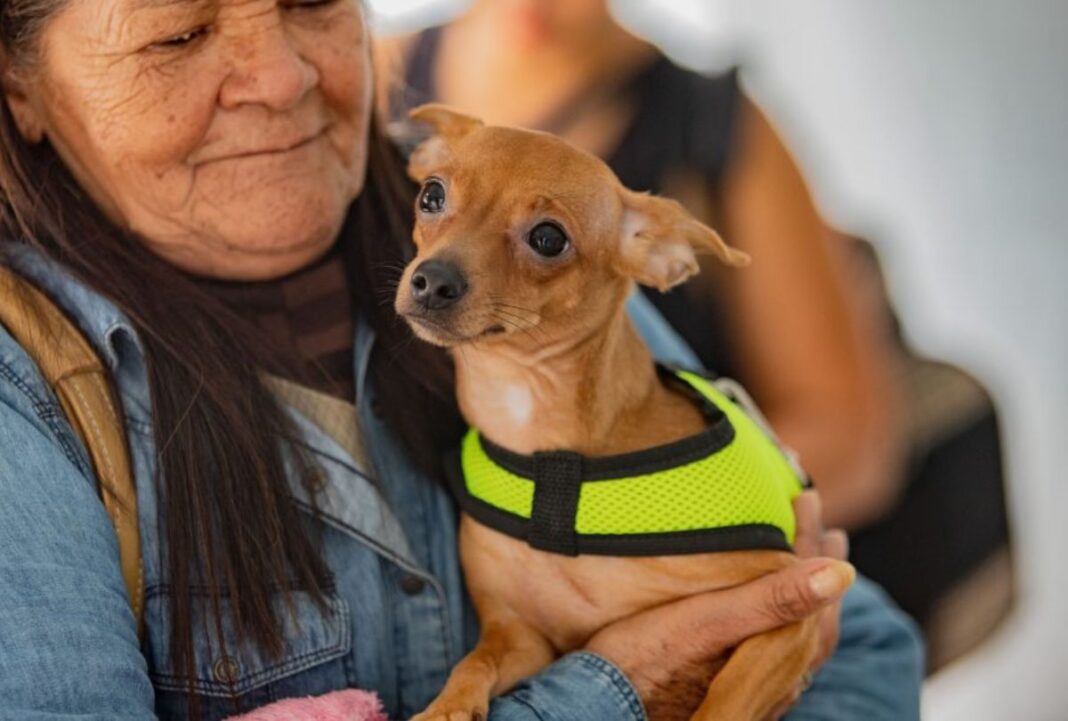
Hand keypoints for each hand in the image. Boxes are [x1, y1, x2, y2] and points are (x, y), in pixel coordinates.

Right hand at [585, 491, 850, 720]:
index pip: (809, 587)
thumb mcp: (706, 623)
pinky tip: (767, 621)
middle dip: (819, 566)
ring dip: (805, 597)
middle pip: (814, 615)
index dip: (811, 538)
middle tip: (827, 530)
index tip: (809, 498)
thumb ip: (772, 600)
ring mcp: (756, 694)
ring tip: (807, 568)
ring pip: (799, 639)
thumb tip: (842, 573)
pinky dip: (785, 624)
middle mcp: (775, 680)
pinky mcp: (735, 701)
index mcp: (776, 654)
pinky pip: (780, 657)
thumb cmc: (645, 663)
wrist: (606, 712)